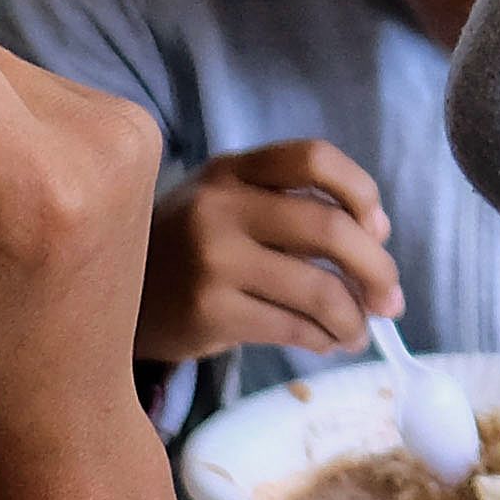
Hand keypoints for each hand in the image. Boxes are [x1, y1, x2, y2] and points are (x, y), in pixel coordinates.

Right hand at [143, 137, 406, 359]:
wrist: (109, 298)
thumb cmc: (187, 249)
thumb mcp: (224, 204)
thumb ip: (289, 208)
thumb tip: (377, 240)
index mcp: (232, 170)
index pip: (314, 158)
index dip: (361, 191)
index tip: (377, 229)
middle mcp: (221, 207)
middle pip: (329, 228)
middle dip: (376, 268)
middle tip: (390, 299)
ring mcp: (212, 260)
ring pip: (317, 289)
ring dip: (353, 317)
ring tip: (358, 331)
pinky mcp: (208, 312)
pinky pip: (292, 328)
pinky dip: (323, 339)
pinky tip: (324, 341)